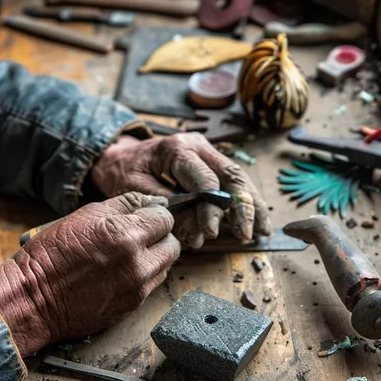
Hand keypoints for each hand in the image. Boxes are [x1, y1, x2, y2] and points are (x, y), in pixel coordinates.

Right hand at [0, 192, 179, 355]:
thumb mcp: (85, 215)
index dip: (156, 216)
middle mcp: (137, 262)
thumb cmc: (52, 254)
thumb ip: (124, 205)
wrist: (33, 298)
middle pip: (173, 244)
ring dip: (154, 258)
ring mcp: (137, 287)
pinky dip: (144, 276)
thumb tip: (152, 202)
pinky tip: (122, 272)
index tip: (145, 218)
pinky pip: (152, 285)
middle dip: (160, 237)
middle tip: (140, 236)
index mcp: (125, 234)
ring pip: (166, 266)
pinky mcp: (133, 306)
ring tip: (129, 255)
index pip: (165, 219)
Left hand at [90, 133, 271, 247]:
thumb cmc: (123, 170)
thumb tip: (196, 234)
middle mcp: (198, 146)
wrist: (118, 155)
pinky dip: (246, 202)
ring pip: (238, 178)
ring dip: (253, 205)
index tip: (211, 234)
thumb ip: (168, 210)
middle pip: (231, 176)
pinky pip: (232, 181)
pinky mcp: (210, 162)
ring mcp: (207, 152)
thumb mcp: (136, 190)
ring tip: (262, 230)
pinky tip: (256, 221)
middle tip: (247, 234)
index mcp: (178, 149)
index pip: (205, 182)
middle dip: (243, 208)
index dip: (211, 211)